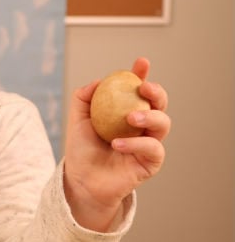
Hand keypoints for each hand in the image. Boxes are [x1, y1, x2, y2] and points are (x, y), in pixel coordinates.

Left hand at [63, 58, 170, 230]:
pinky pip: (153, 148)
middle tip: (143, 88)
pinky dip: (136, 143)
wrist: (81, 179)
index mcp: (126, 110)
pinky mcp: (151, 162)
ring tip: (129, 118)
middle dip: (157, 92)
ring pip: (163, 123)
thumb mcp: (77, 119)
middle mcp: (142, 124)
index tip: (141, 62)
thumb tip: (98, 81)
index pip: (138, 89)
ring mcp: (149, 142)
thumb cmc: (81, 149)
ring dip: (149, 116)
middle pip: (159, 103)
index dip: (142, 74)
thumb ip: (83, 98)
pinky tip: (117, 144)